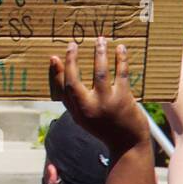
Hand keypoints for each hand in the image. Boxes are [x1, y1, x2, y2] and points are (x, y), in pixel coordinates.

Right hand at [49, 38, 149, 154]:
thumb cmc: (103, 128)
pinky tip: (121, 48)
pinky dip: (121, 60)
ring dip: (100, 53)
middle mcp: (89, 106)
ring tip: (101, 40)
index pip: (63, 87)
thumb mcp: (82, 118)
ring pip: (100, 73)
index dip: (58, 71)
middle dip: (73, 59)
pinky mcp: (124, 98)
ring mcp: (107, 101)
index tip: (55, 56)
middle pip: (76, 79)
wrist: (127, 143)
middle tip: (73, 43)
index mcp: (77, 111)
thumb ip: (72, 100)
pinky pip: (121, 74)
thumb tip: (63, 81)